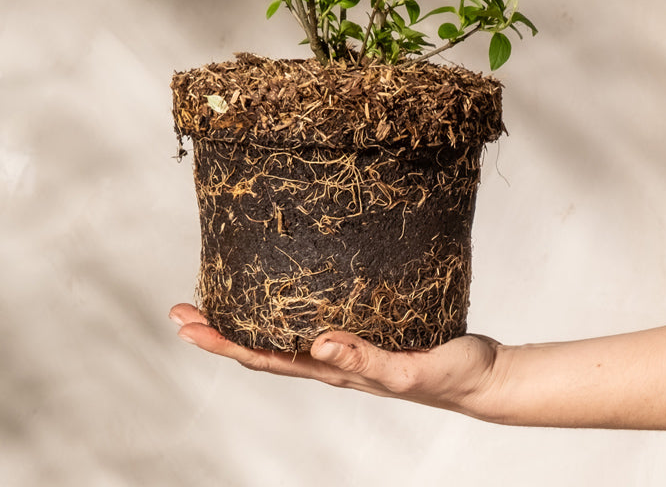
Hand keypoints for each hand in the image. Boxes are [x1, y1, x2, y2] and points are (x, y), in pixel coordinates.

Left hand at [169, 303, 500, 416]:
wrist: (484, 377)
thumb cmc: (452, 375)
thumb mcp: (408, 369)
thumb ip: (366, 358)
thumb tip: (317, 342)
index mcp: (334, 369)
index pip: (264, 357)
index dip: (222, 343)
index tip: (186, 326)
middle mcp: (330, 359)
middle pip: (261, 346)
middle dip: (219, 331)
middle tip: (181, 310)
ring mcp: (345, 346)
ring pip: (282, 334)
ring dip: (245, 319)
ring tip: (217, 297)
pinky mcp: (364, 328)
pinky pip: (313, 318)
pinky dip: (286, 306)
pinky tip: (284, 289)